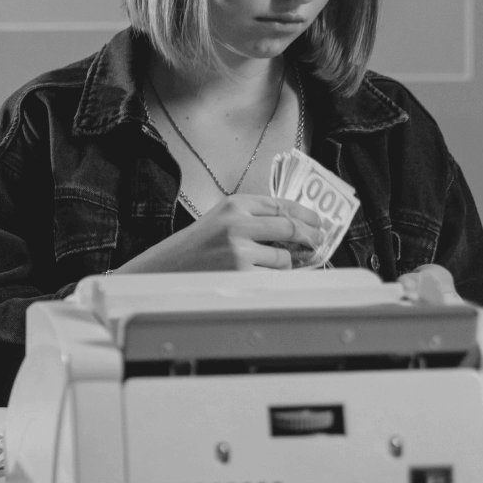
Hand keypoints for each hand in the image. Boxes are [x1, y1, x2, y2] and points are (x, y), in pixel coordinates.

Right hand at [117, 194, 328, 272]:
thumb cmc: (194, 248)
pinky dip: (273, 278)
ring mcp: (240, 249)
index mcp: (234, 204)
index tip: (318, 221)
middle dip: (310, 237)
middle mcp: (238, 222)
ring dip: (285, 264)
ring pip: (284, 257)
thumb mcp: (220, 219)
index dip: (306, 213)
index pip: (282, 204)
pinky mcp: (240, 273)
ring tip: (267, 265)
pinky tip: (259, 276)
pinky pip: (273, 277)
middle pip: (291, 227)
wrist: (164, 270)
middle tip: (317, 243)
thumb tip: (296, 230)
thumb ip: (253, 218)